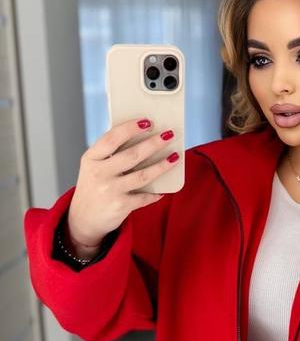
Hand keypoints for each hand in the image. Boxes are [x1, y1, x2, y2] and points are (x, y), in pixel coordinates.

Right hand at [67, 117, 178, 246]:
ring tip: (175, 157)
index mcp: (91, 158)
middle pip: (132, 155)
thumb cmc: (94, 187)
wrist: (82, 219)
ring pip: (143, 175)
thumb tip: (143, 138)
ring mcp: (110, 190)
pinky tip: (164, 189)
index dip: (130, 128)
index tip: (147, 121)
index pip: (111, 138)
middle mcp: (99, 173)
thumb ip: (110, 154)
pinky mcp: (120, 206)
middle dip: (154, 143)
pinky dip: (156, 193)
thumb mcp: (93, 167)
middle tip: (169, 135)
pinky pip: (144, 197)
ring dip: (162, 165)